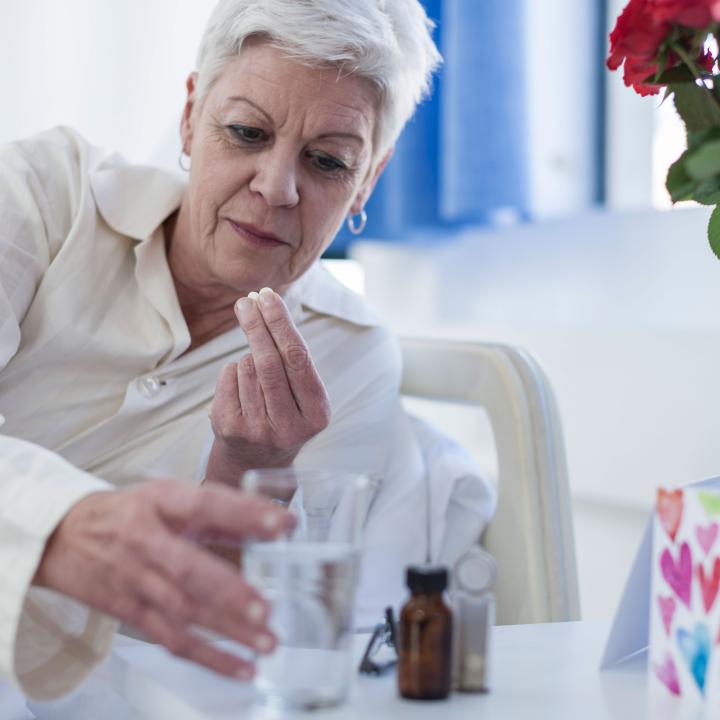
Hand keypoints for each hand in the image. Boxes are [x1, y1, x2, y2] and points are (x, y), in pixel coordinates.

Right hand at [33, 478, 294, 679]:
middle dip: (228, 590)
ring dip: (225, 630)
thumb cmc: (127, 512)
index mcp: (162, 501)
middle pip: (188, 569)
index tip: (284, 523)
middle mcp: (147, 541)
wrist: (60, 535)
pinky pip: (170, 638)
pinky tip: (240, 667)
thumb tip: (270, 525)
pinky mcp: (129, 611)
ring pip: (182, 610)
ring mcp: (135, 580)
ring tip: (265, 642)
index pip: (207, 504)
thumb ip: (218, 511)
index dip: (246, 513)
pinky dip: (207, 656)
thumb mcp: (169, 496)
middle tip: (265, 607)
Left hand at [206, 288, 330, 484]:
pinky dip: (233, 371)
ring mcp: (257, 429)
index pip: (297, 358)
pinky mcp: (230, 429)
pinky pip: (229, 377)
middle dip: (257, 325)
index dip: (281, 323)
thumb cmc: (284, 413)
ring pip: (247, 366)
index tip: (268, 296)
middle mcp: (288, 426)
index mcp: (316, 413)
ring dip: (248, 357)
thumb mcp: (303, 394)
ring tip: (256, 374)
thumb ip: (293, 359)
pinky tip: (242, 387)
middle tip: (247, 300)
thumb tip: (267, 304)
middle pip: (269, 361)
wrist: (256, 459)